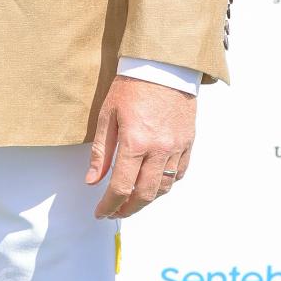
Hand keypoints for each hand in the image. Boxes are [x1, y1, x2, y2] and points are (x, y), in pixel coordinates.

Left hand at [86, 75, 194, 218]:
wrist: (162, 67)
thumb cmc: (131, 86)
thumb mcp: (107, 115)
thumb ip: (101, 151)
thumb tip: (92, 180)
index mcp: (135, 142)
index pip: (121, 186)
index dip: (109, 204)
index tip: (100, 212)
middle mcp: (159, 150)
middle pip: (145, 195)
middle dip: (128, 209)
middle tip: (115, 213)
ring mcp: (176, 149)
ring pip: (163, 188)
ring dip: (147, 200)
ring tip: (131, 202)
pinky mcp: (188, 144)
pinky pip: (179, 174)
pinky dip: (166, 185)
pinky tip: (153, 185)